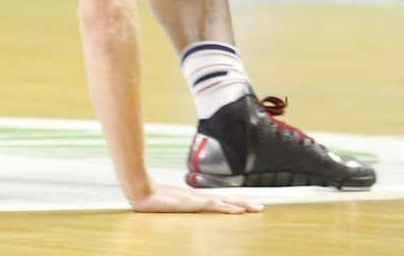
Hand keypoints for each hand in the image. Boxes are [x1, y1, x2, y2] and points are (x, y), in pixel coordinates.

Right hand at [129, 184, 263, 213]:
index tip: (248, 206)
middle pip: (227, 200)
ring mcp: (198, 200)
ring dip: (242, 205)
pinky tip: (238, 211)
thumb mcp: (169, 207)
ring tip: (256, 208)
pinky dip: (228, 208)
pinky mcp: (194, 203)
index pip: (220, 201)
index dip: (235, 203)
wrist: (143, 192)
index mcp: (196, 200)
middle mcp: (200, 198)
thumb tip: (181, 210)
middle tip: (261, 207)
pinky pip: (215, 206)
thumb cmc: (153, 201)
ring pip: (226, 202)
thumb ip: (177, 208)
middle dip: (245, 204)